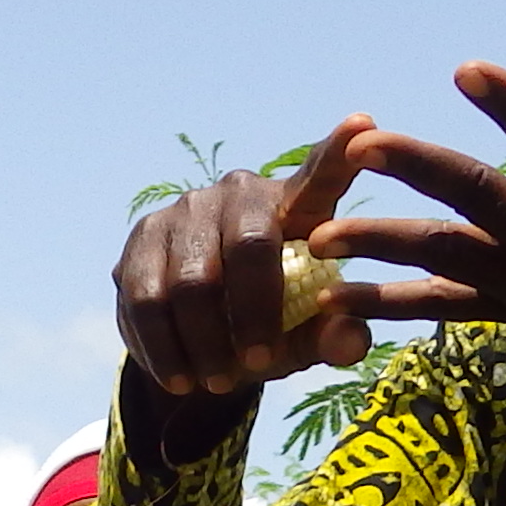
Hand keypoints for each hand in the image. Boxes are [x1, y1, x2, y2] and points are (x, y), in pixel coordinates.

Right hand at [115, 118, 382, 428]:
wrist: (198, 335)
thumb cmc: (274, 325)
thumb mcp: (309, 337)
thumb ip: (334, 337)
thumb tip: (349, 338)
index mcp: (297, 205)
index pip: (321, 172)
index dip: (340, 151)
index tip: (364, 124)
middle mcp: (240, 192)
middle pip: (248, 246)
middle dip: (253, 316)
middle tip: (260, 367)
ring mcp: (186, 209)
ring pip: (190, 283)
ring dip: (204, 343)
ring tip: (219, 381)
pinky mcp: (140, 237)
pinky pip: (144, 299)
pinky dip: (163, 348)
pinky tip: (179, 377)